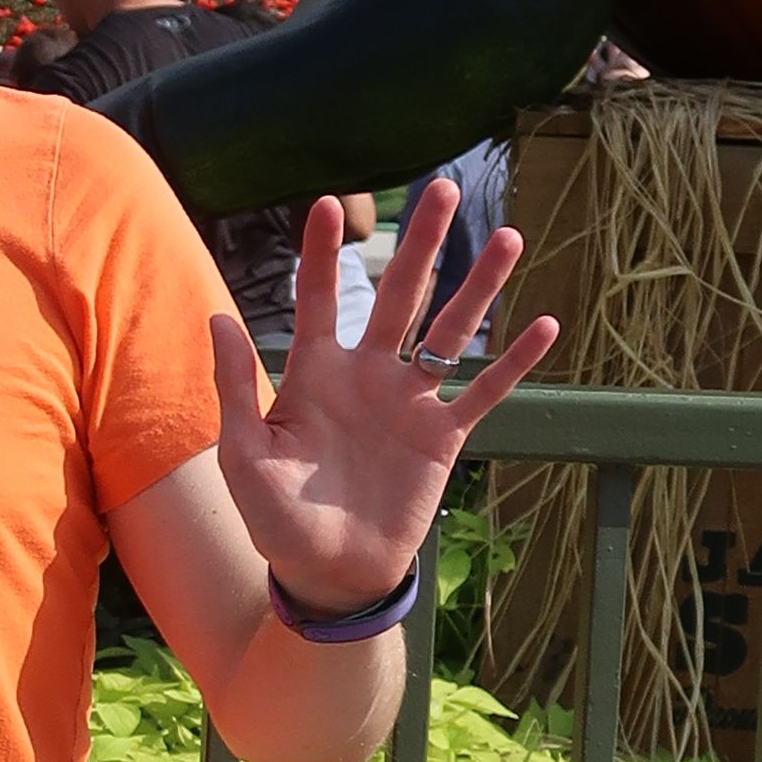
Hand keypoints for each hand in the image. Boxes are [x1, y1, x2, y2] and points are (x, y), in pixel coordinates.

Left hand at [211, 185, 559, 617]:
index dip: (323, 254)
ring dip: (478, 286)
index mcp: (315, 373)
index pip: (320, 298)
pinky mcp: (442, 437)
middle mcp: (368, 375)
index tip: (327, 204)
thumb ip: (234, 387)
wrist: (327, 573)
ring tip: (508, 238)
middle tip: (441, 188)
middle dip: (419, 243)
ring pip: (449, 331)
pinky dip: (512, 361)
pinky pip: (483, 391)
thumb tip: (217, 317)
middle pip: (400, 294)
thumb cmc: (275, 518)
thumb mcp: (244, 455)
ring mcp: (410, 402)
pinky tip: (544, 323)